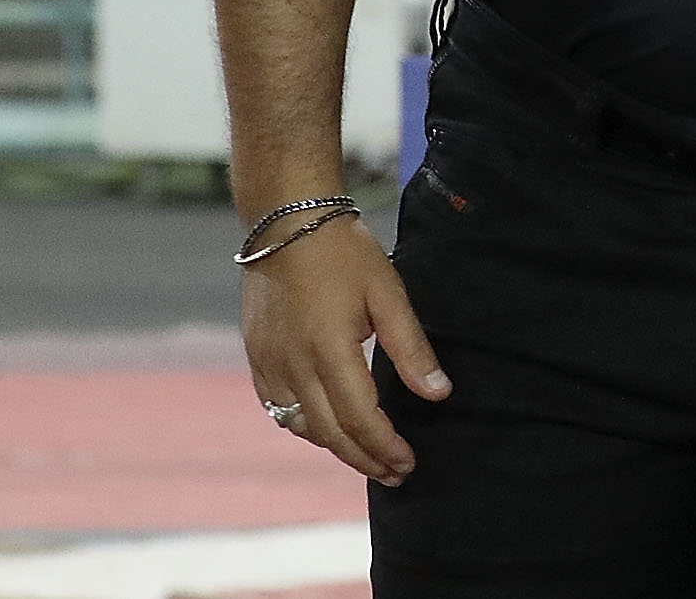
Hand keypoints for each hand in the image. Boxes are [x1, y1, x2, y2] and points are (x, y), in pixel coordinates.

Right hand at [240, 209, 451, 485]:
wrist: (285, 221)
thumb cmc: (343, 252)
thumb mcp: (388, 292)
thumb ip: (411, 348)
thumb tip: (439, 394)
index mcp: (328, 350)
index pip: (360, 418)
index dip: (385, 447)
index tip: (407, 462)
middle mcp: (293, 365)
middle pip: (330, 433)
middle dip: (365, 459)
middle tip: (395, 473)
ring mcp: (269, 364)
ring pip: (301, 427)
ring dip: (335, 447)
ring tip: (367, 456)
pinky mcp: (256, 357)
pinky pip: (279, 409)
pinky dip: (304, 427)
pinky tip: (327, 428)